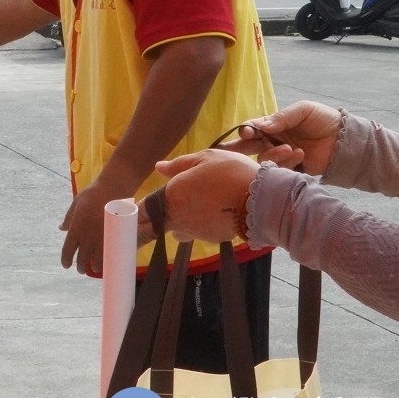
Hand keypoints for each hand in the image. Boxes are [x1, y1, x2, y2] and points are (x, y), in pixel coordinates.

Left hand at [59, 182, 115, 274]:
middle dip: (81, 266)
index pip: (67, 250)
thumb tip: (61, 229)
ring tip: (94, 268)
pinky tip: (106, 263)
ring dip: (94, 267)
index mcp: (75, 228)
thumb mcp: (75, 204)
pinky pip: (109, 255)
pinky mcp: (113, 238)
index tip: (66, 265)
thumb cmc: (92, 195)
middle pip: (82, 258)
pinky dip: (107, 261)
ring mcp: (101, 238)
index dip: (66, 260)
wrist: (112, 189)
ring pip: (96, 260)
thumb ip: (68, 219)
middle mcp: (86, 237)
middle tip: (81, 269)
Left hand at [142, 149, 257, 243]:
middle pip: (157, 222)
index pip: (143, 208)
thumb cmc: (231, 173)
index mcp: (171, 194)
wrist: (263, 200)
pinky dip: (199, 225)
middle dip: (156, 217)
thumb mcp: (205, 158)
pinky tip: (212, 213)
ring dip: (178, 222)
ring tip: (195, 207)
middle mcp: (177, 216)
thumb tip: (158, 167)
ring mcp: (194, 231)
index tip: (135, 207)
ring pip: (176, 230)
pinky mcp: (210, 239)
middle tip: (161, 209)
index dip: (139, 208)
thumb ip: (179, 165)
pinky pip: (197, 233)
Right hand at [223, 101, 340, 175]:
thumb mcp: (302, 110)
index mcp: (273, 126)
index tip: (247, 132)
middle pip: (248, 146)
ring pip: (263, 159)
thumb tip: (260, 126)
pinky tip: (300, 153)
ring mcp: (281, 156)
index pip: (252, 128)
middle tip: (231, 152)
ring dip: (273, 154)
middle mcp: (273, 141)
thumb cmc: (324, 120)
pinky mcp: (291, 169)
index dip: (246, 130)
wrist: (345, 138)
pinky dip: (288, 161)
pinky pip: (280, 170)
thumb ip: (281, 117)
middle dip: (238, 148)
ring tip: (290, 148)